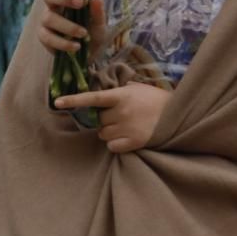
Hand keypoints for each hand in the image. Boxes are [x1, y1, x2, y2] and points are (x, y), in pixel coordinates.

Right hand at [36, 0, 105, 55]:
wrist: (88, 57)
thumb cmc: (92, 35)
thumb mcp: (100, 25)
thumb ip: (97, 13)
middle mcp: (54, 7)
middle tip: (80, 3)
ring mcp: (47, 21)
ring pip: (49, 18)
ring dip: (67, 26)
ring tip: (83, 34)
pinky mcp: (44, 37)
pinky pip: (48, 37)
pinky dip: (62, 42)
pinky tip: (75, 46)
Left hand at [53, 84, 171, 152]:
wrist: (179, 115)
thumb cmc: (155, 100)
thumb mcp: (137, 89)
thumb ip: (117, 92)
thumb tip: (96, 97)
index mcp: (122, 95)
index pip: (93, 98)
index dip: (74, 100)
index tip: (57, 102)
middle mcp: (123, 111)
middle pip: (97, 120)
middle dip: (104, 119)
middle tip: (119, 116)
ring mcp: (128, 127)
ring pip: (103, 134)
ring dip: (109, 132)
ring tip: (126, 125)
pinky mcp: (134, 142)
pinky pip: (112, 146)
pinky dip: (116, 143)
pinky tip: (127, 136)